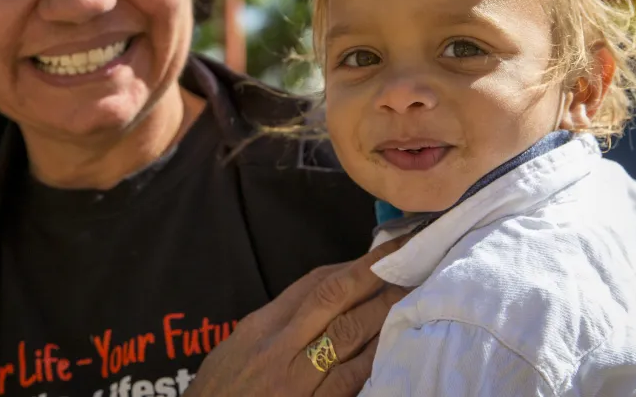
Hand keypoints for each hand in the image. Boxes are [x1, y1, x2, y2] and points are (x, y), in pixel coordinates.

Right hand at [187, 237, 410, 396]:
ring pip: (348, 333)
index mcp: (261, 326)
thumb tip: (323, 296)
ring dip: (384, 310)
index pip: (312, 284)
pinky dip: (376, 356)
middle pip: (333, 299)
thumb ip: (278, 322)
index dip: (351, 266)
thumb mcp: (239, 344)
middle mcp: (278, 346)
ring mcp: (296, 379)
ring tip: (413, 292)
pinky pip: (351, 378)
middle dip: (374, 275)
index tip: (381, 252)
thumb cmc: (223, 389)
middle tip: (409, 257)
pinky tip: (397, 342)